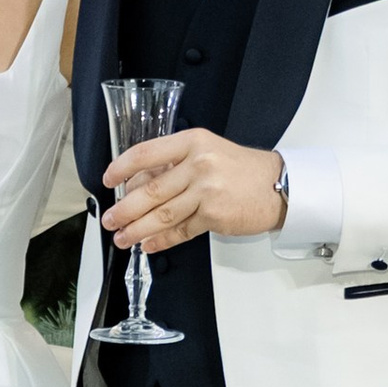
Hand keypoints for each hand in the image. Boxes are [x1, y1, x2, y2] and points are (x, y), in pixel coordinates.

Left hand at [103, 128, 287, 249]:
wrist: (278, 185)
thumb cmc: (241, 170)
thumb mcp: (207, 152)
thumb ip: (174, 164)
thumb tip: (137, 186)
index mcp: (192, 142)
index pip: (146, 153)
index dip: (122, 168)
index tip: (108, 181)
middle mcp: (198, 164)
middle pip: (150, 190)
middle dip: (125, 209)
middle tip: (111, 219)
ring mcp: (206, 191)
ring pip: (161, 214)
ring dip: (137, 229)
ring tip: (123, 238)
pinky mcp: (214, 215)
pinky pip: (180, 230)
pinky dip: (161, 240)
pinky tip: (148, 244)